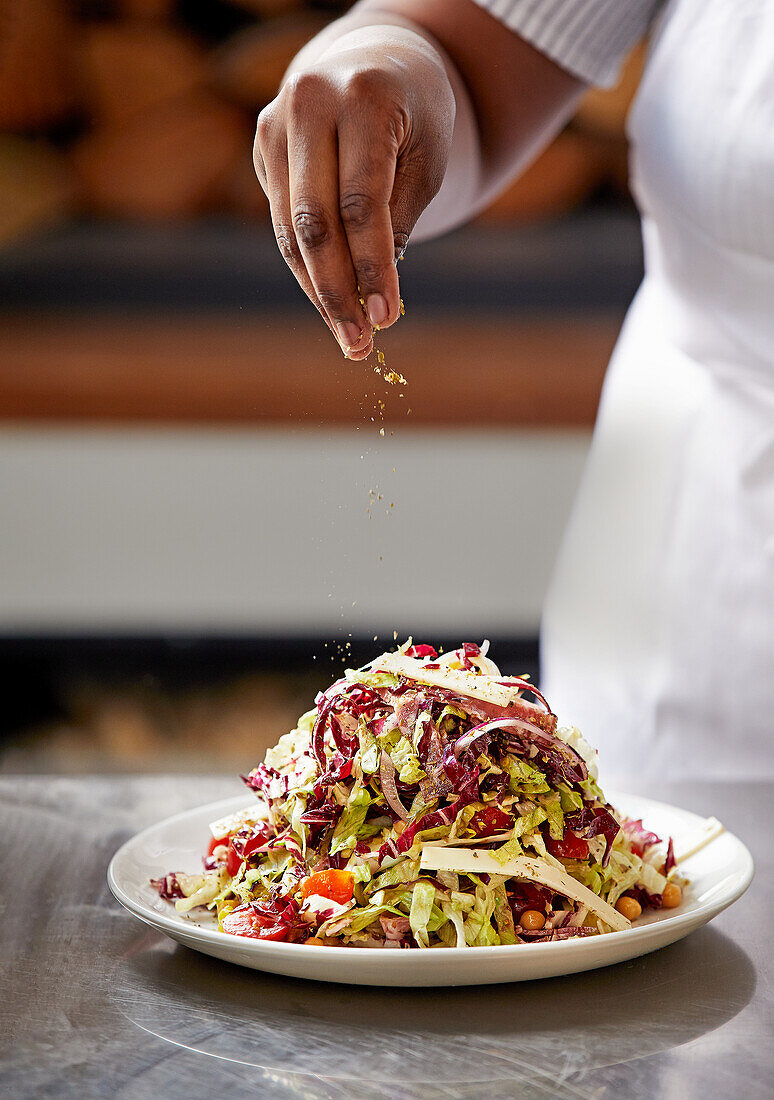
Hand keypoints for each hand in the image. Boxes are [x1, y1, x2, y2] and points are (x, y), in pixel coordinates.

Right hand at [253, 27, 454, 358]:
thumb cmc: (413, 113)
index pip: (361, 202)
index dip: (373, 266)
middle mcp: (308, 105)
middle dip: (337, 292)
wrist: (371, 59)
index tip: (387, 318)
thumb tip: (372, 297)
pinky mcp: (263, 149)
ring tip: (348, 338)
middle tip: (359, 345)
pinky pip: (283, 224)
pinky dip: (307, 268)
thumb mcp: (427, 156)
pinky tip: (332, 302)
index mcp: (363, 98)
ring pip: (290, 231)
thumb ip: (398, 218)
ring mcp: (275, 125)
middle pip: (314, 223)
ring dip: (318, 291)